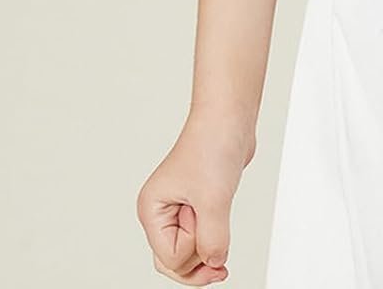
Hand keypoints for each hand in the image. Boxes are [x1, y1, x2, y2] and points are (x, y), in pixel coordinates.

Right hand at [135, 116, 253, 283]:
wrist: (230, 117)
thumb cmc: (213, 146)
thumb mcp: (214, 200)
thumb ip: (213, 240)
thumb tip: (214, 264)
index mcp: (152, 209)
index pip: (169, 258)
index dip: (194, 250)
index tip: (208, 219)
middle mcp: (161, 211)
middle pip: (175, 261)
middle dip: (200, 258)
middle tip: (221, 244)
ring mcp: (179, 208)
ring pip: (190, 251)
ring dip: (210, 245)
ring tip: (220, 218)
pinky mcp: (197, 204)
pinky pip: (202, 236)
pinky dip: (215, 237)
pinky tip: (224, 228)